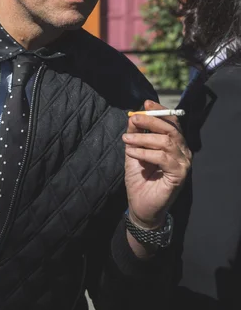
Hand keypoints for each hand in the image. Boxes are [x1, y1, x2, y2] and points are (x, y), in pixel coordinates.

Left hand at [122, 100, 190, 229]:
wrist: (141, 206)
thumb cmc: (140, 178)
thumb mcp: (134, 151)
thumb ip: (136, 134)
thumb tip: (133, 116)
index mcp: (174, 144)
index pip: (172, 122)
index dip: (160, 110)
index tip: (145, 103)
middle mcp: (183, 151)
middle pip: (171, 129)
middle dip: (152, 120)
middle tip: (134, 118)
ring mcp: (183, 163)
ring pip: (166, 141)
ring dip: (144, 138)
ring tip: (126, 139)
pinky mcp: (180, 175)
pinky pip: (163, 157)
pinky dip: (145, 152)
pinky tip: (132, 152)